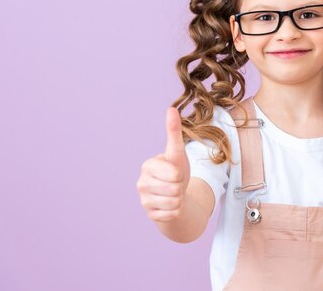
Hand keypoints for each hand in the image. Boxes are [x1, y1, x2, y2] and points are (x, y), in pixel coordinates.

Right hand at [136, 107, 190, 221]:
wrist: (176, 194)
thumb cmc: (176, 170)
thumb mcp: (177, 151)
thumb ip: (173, 131)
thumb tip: (171, 108)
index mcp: (148, 166)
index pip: (173, 174)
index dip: (180, 174)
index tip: (175, 172)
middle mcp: (141, 183)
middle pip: (174, 189)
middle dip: (180, 187)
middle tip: (176, 184)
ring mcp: (144, 200)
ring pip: (173, 202)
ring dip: (179, 199)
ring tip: (174, 193)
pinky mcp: (150, 215)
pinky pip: (172, 214)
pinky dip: (176, 210)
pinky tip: (171, 205)